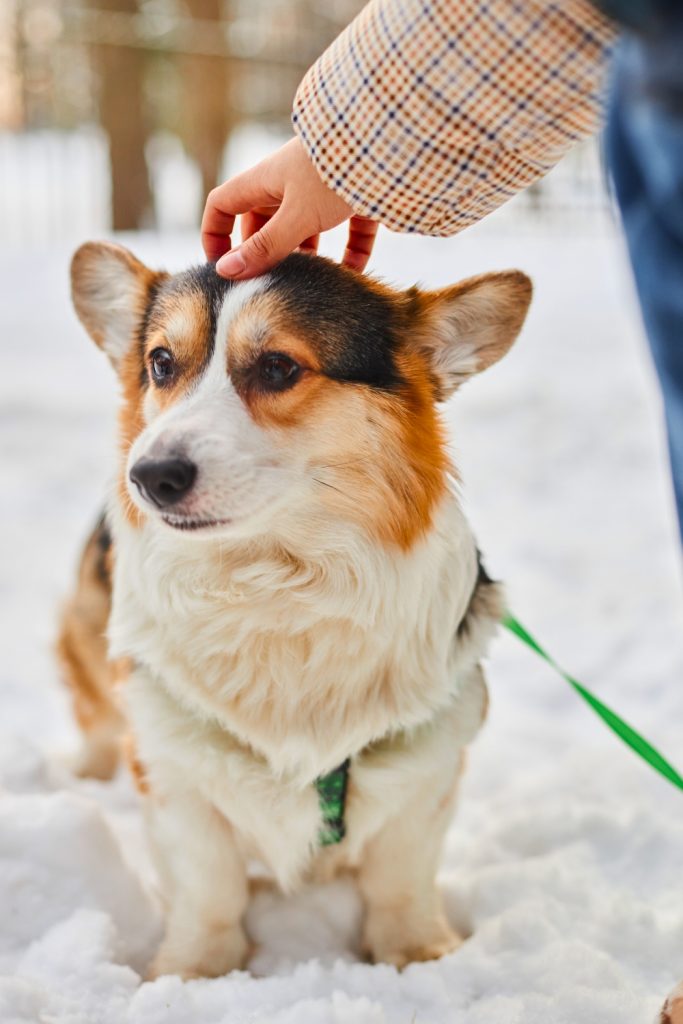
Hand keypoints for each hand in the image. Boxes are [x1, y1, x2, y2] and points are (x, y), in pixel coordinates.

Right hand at [201, 138, 377, 279]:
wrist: (389, 141)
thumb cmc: (334, 172)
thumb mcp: (296, 216)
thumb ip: (265, 247)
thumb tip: (225, 272)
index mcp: (265, 180)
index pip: (223, 205)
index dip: (215, 235)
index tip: (221, 269)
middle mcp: (291, 183)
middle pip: (264, 222)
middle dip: (264, 254)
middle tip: (268, 286)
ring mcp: (324, 191)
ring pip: (306, 231)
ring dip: (307, 258)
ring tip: (309, 286)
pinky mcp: (357, 199)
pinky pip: (349, 232)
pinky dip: (350, 255)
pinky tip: (352, 275)